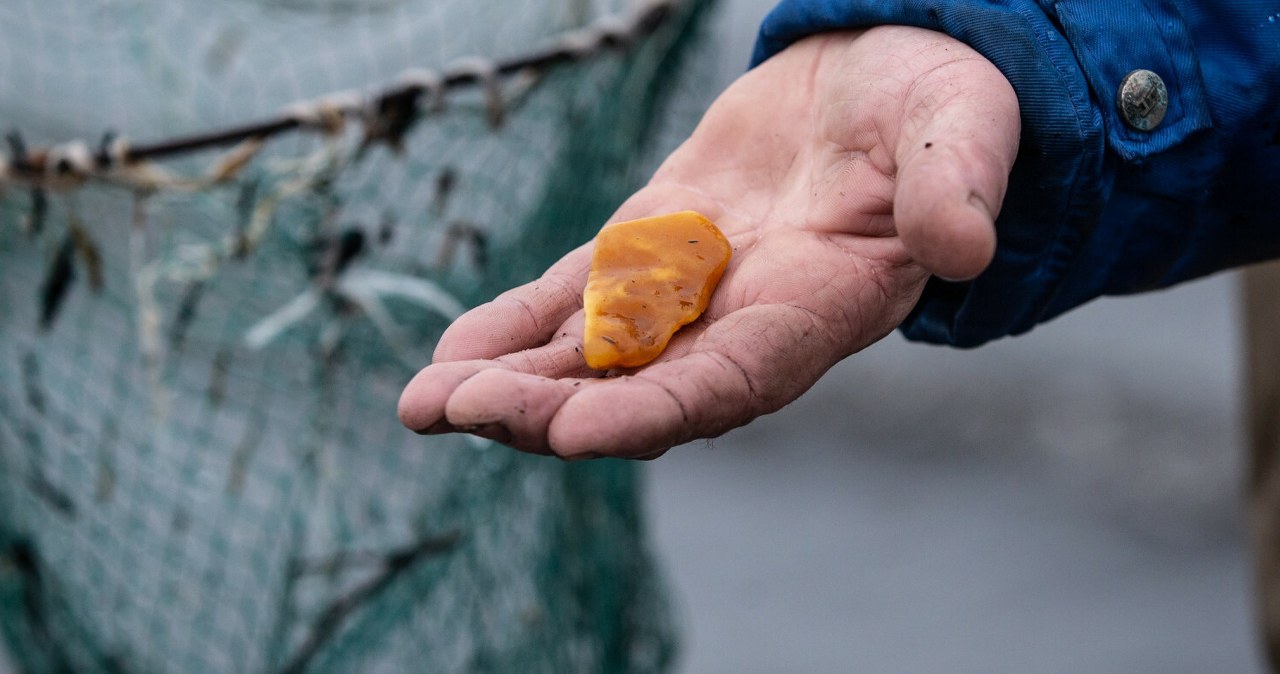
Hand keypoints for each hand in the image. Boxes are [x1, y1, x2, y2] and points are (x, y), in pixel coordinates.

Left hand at [398, 26, 1019, 458]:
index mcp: (819, 309)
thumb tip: (965, 245)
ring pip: (591, 355)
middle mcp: (744, 320)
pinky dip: (514, 327)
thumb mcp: (959, 128)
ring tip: (424, 405)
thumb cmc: (933, 106)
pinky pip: (573, 300)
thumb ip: (954, 185)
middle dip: (551, 408)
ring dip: (511, 383)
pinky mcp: (648, 247)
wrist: (882, 78)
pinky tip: (451, 357)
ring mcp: (688, 288)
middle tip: (461, 414)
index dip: (657, 411)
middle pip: (640, 387)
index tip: (575, 434)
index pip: (731, 380)